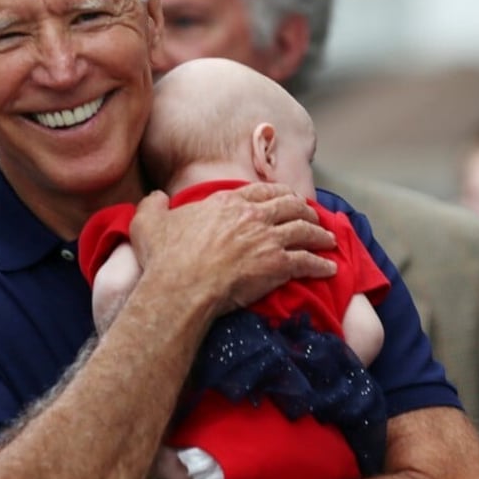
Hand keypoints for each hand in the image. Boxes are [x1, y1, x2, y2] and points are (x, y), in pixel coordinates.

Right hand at [129, 183, 336, 315]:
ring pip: (304, 231)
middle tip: (313, 216)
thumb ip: (153, 204)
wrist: (181, 287)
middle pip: (289, 206)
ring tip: (328, 239)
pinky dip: (321, 264)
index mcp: (227, 202)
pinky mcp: (277, 266)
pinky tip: (330, 268)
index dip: (279, 193)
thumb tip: (157, 197)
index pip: (262, 191)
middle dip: (305, 210)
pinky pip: (307, 262)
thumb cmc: (165, 257)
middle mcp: (252, 216)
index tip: (288, 198)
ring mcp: (267, 240)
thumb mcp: (149, 222)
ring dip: (320, 234)